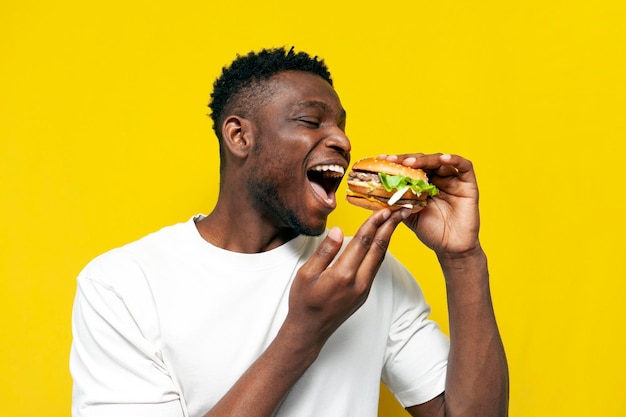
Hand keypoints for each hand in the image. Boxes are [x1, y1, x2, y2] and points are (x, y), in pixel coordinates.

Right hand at [284, 208, 407, 346]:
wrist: (310, 330)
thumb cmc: (303, 302)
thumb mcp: (306, 274)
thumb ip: (325, 251)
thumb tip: (338, 230)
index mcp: (342, 275)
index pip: (362, 242)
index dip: (373, 224)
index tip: (382, 210)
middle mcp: (358, 282)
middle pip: (378, 249)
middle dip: (389, 228)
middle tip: (399, 211)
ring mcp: (364, 289)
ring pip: (379, 258)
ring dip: (388, 238)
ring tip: (394, 222)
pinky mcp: (364, 293)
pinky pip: (375, 267)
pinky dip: (380, 251)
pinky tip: (381, 242)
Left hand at [380, 153, 480, 255]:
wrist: (450, 248)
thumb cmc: (430, 231)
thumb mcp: (407, 214)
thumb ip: (396, 202)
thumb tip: (375, 193)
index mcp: (423, 184)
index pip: (410, 167)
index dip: (397, 163)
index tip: (382, 160)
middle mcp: (438, 179)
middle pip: (423, 161)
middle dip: (407, 160)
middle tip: (393, 161)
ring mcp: (453, 180)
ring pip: (440, 160)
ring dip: (425, 159)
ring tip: (410, 163)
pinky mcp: (468, 183)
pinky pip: (464, 166)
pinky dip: (453, 159)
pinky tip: (443, 159)